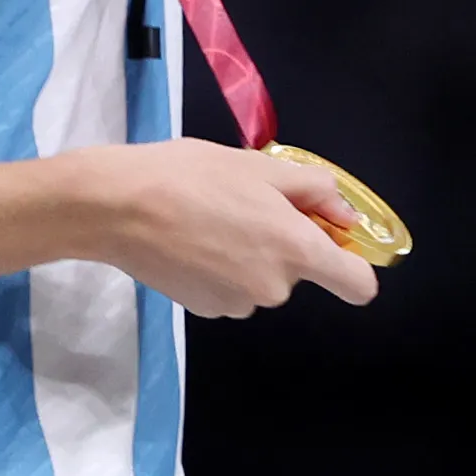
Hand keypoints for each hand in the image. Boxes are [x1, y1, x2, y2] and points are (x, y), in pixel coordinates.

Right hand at [73, 141, 383, 317]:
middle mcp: (274, 288)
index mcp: (296, 251)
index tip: (332, 239)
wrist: (118, 207)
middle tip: (244, 202)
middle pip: (299, 271)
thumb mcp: (261, 166)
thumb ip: (315, 191)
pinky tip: (190, 240)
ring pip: (261, 278)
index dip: (352, 262)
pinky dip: (219, 267)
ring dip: (248, 253)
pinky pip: (230, 287)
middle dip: (281, 241)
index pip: (357, 284)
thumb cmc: (191, 176)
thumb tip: (344, 216)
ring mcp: (238, 304)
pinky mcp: (204, 310)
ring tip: (209, 217)